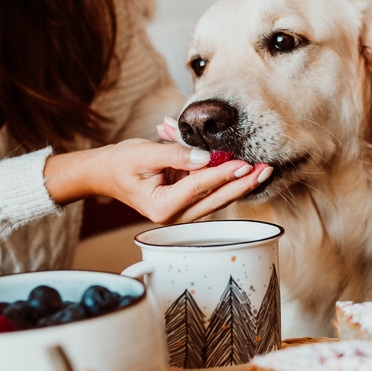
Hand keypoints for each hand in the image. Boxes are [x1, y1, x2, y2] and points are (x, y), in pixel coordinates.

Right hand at [44, 138, 271, 223]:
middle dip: (242, 184)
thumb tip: (205, 156)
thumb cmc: (120, 163)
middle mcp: (174, 216)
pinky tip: (245, 170)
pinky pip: (211, 193)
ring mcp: (182, 212)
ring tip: (264, 170)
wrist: (105, 173)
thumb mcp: (144, 154)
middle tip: (266, 169)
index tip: (244, 164)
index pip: (199, 187)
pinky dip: (226, 180)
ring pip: (217, 198)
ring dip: (241, 184)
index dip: (222, 174)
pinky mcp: (187, 203)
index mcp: (162, 207)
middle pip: (215, 199)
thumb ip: (176, 154)